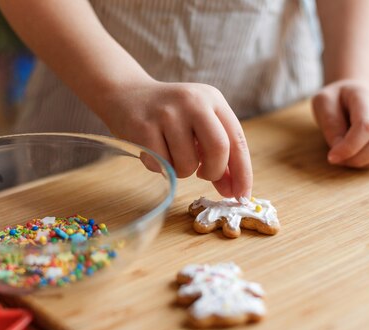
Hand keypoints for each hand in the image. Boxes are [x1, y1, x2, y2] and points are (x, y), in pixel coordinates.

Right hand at [97, 80, 252, 197]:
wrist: (125, 94)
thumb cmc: (168, 116)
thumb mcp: (198, 124)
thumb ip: (217, 154)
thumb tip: (232, 190)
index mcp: (213, 99)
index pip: (237, 140)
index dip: (243, 172)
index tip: (242, 196)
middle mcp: (193, 101)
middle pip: (218, 149)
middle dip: (214, 172)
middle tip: (204, 175)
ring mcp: (167, 113)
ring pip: (188, 163)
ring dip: (182, 171)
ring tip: (172, 156)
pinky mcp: (144, 126)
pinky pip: (161, 165)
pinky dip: (161, 168)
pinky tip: (154, 152)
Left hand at [312, 79, 368, 168]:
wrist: (352, 92)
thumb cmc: (335, 99)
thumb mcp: (323, 103)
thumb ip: (330, 124)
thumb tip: (339, 149)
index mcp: (366, 97)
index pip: (366, 125)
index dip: (350, 146)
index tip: (331, 157)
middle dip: (357, 157)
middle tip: (337, 159)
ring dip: (364, 162)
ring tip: (345, 158)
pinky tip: (356, 158)